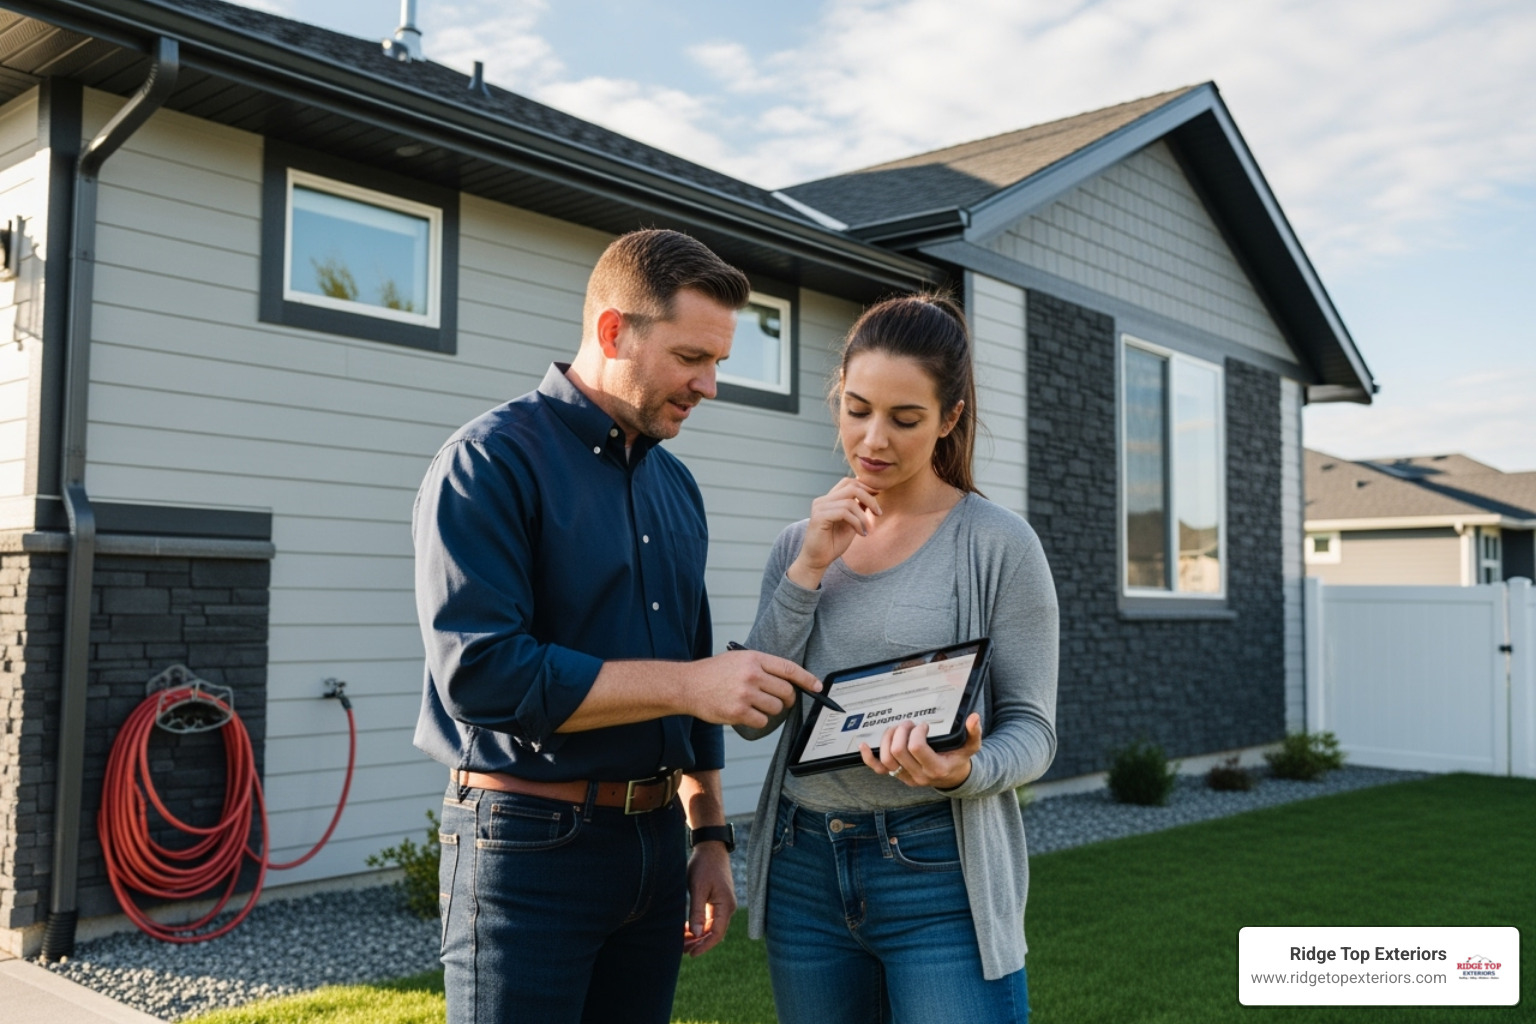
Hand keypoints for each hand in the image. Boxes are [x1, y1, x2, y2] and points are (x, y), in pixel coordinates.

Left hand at [683, 841, 734, 956]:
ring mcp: (723, 904)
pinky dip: (699, 925)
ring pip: (711, 927)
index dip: (704, 946)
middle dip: (699, 943)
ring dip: (698, 935)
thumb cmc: (704, 865)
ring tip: (682, 942)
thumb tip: (697, 934)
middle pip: (714, 932)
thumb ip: (697, 912)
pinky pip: (709, 918)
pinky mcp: (717, 900)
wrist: (710, 847)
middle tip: (682, 950)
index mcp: (726, 906)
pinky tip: (686, 930)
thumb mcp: (698, 888)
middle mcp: (727, 907)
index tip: (690, 954)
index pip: (717, 934)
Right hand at [686, 649, 821, 729]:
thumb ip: (761, 666)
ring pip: (776, 708)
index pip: (788, 668)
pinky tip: (746, 714)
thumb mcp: (738, 659)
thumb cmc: (713, 673)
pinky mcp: (738, 712)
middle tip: (780, 700)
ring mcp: (745, 694)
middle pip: (786, 691)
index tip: (817, 687)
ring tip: (756, 705)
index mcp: (754, 659)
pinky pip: (762, 722)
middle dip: (787, 699)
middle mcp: (751, 675)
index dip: (807, 679)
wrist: (687, 685)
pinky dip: (758, 721)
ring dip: (771, 710)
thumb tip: (789, 681)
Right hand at [788, 477, 881, 588]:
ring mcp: (820, 507)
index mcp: (829, 500)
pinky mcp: (819, 517)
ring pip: (850, 502)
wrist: (818, 561)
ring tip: (868, 530)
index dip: (866, 487)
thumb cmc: (833, 543)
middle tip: (879, 513)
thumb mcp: (852, 523)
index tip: (879, 498)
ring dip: (864, 517)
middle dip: (869, 498)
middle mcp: (823, 500)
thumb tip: (872, 494)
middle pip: (851, 487)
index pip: (849, 482)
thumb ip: (858, 509)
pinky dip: (857, 522)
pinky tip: (861, 533)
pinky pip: (844, 513)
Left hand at [859, 714, 982, 789]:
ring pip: (886, 758)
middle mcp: (919, 775)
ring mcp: (906, 777)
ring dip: (888, 738)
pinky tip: (862, 745)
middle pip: (898, 751)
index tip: (923, 726)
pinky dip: (868, 758)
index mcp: (936, 768)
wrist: (953, 777)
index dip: (917, 732)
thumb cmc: (959, 759)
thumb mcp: (970, 747)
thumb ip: (974, 733)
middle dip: (901, 732)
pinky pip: (878, 770)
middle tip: (909, 724)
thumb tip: (974, 718)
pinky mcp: (897, 775)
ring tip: (898, 729)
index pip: (916, 748)